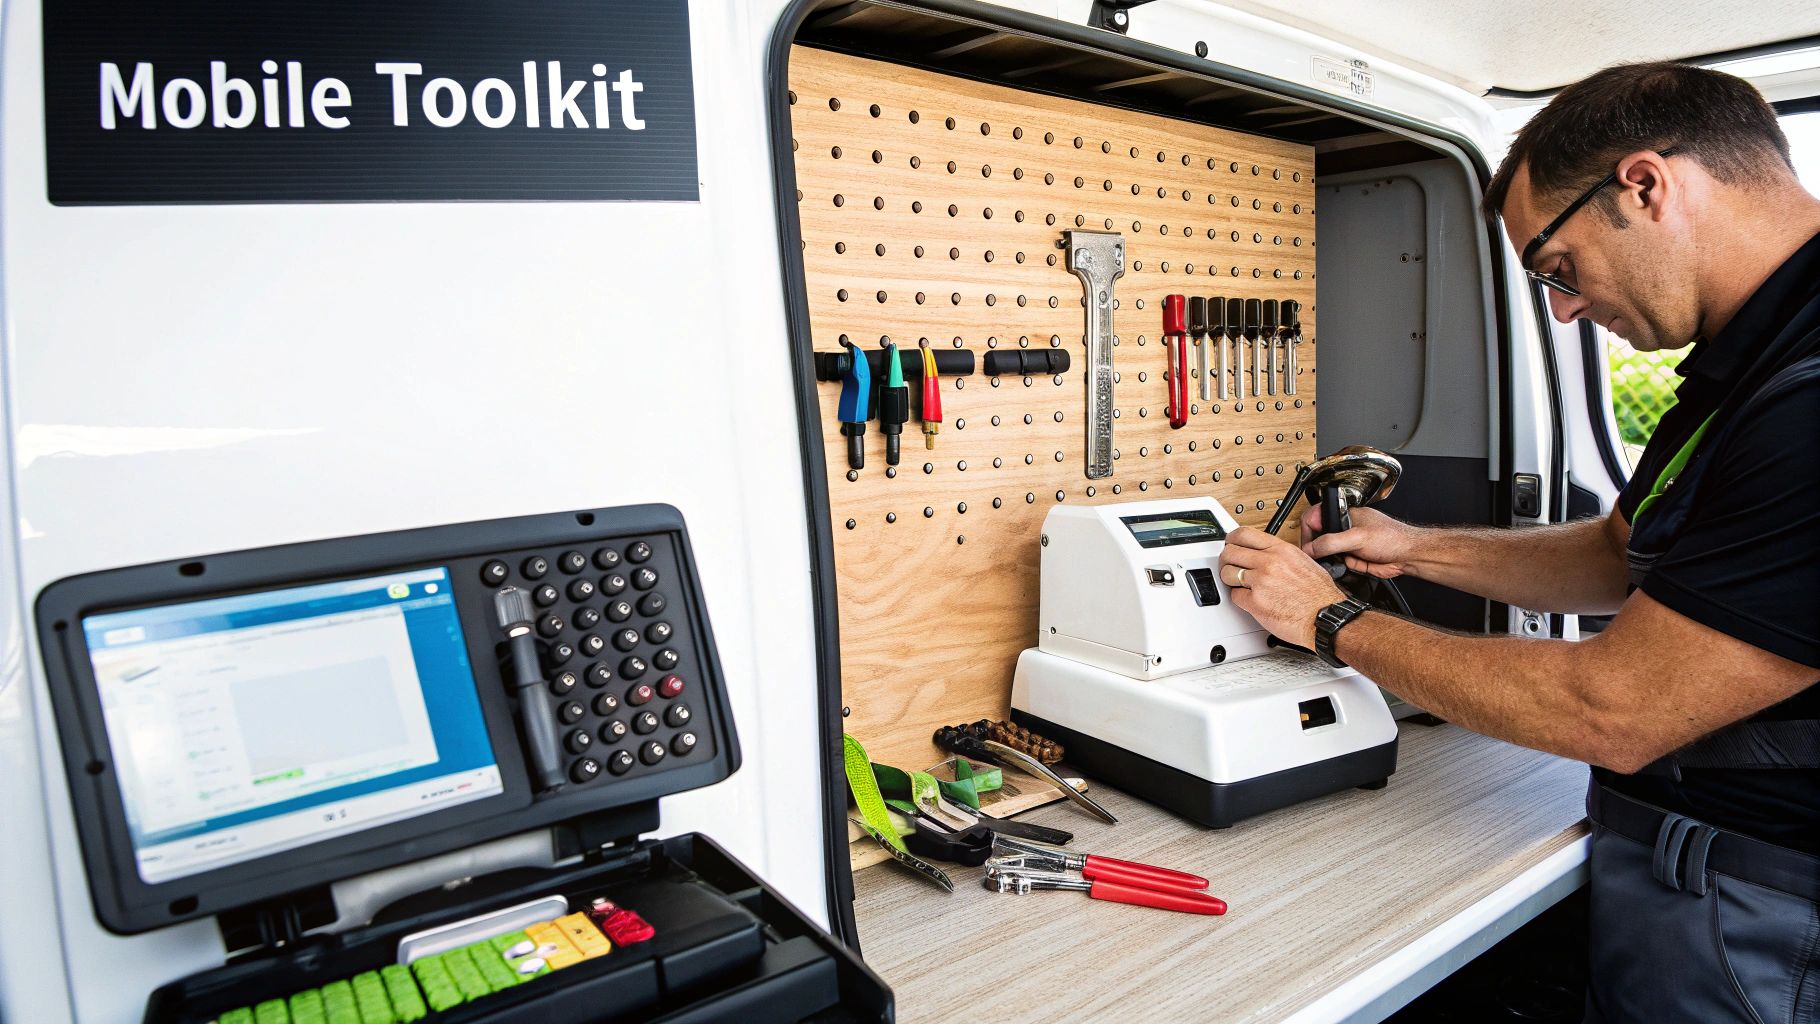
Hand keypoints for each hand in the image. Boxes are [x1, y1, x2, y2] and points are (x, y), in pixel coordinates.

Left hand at [1218, 526, 1347, 648]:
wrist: (1325, 618)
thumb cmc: (1320, 595)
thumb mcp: (1304, 562)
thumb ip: (1281, 555)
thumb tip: (1266, 553)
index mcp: (1281, 549)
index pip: (1244, 534)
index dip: (1231, 539)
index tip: (1230, 544)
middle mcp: (1269, 562)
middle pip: (1230, 552)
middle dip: (1227, 560)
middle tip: (1230, 566)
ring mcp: (1261, 581)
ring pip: (1227, 573)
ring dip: (1230, 580)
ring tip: (1241, 585)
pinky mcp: (1255, 602)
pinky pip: (1234, 596)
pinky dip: (1240, 599)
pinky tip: (1252, 600)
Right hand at [1300, 506, 1421, 579]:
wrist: (1408, 556)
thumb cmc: (1392, 538)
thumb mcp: (1357, 537)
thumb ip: (1331, 542)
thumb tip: (1311, 548)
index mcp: (1345, 515)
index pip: (1315, 517)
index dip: (1307, 531)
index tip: (1307, 545)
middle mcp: (1344, 528)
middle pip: (1318, 536)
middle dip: (1317, 547)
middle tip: (1318, 555)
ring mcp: (1347, 544)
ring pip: (1326, 552)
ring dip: (1328, 559)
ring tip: (1338, 560)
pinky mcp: (1352, 558)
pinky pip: (1337, 564)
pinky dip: (1339, 567)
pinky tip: (1349, 565)